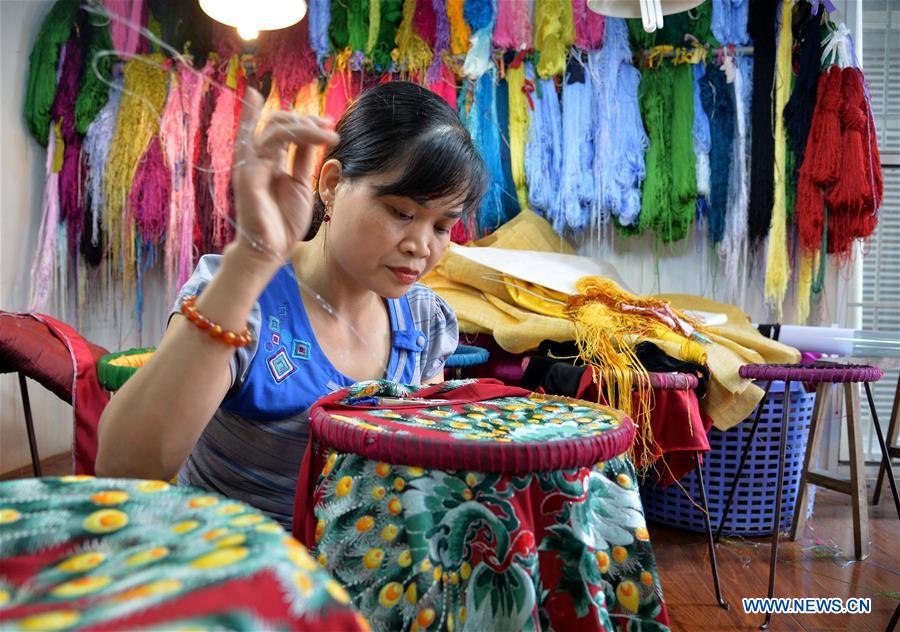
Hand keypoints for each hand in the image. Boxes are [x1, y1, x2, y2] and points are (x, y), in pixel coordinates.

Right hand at [230, 88, 338, 271]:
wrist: (273, 248)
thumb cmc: (285, 221)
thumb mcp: (301, 184)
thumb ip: (303, 159)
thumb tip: (313, 135)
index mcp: (272, 160)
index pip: (283, 128)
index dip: (306, 121)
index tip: (329, 123)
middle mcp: (260, 157)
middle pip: (280, 123)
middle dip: (307, 121)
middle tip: (329, 127)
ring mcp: (252, 162)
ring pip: (276, 129)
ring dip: (304, 126)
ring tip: (328, 135)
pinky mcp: (248, 172)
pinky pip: (257, 140)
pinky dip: (261, 119)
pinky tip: (263, 100)